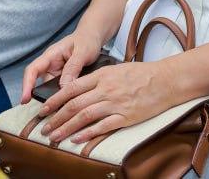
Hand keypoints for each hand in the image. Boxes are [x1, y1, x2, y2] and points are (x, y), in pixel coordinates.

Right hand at [20, 30, 103, 104]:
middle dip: (42, 98)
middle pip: (40, 84)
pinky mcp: (64, 80)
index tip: (25, 100)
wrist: (93, 38)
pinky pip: (61, 91)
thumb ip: (73, 67)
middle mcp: (50, 66)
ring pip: (51, 90)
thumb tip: (63, 87)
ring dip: (56, 99)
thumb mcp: (82, 52)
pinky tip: (71, 104)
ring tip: (63, 110)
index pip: (33, 70)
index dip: (26, 85)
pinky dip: (64, 98)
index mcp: (50, 56)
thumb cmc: (87, 40)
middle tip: (49, 111)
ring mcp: (57, 74)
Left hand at [38, 61, 179, 144]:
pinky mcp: (126, 116)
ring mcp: (115, 103)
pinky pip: (103, 126)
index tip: (43, 109)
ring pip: (84, 117)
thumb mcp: (116, 69)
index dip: (55, 100)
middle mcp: (106, 89)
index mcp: (102, 76)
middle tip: (44, 128)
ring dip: (67, 128)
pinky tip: (77, 139)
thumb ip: (97, 78)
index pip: (72, 88)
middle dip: (56, 117)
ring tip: (55, 136)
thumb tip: (76, 87)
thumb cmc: (141, 74)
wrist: (165, 80)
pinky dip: (88, 134)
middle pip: (74, 104)